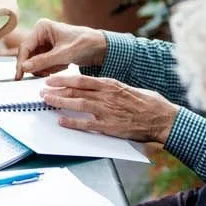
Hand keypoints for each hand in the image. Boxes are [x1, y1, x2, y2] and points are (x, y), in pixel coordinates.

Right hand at [15, 19, 107, 78]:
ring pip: (36, 62)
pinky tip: (63, 65)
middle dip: (39, 66)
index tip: (19, 75)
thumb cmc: (85, 44)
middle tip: (49, 71)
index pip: (25, 47)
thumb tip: (24, 67)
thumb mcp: (63, 54)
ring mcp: (45, 43)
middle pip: (29, 55)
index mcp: (42, 27)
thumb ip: (43, 61)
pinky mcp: (50, 51)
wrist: (101, 48)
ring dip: (47, 68)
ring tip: (62, 65)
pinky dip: (52, 68)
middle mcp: (41, 34)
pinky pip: (43, 64)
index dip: (21, 62)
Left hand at [42, 73, 178, 142]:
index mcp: (111, 84)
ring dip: (59, 102)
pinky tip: (61, 121)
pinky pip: (86, 124)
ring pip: (77, 104)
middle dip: (56, 90)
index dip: (63, 79)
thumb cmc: (148, 103)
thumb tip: (97, 88)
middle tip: (43, 91)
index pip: (81, 79)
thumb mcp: (128, 89)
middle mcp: (106, 95)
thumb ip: (111, 89)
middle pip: (75, 91)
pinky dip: (72, 122)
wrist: (162, 118)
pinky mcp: (110, 126)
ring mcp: (107, 111)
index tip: (51, 79)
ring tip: (46, 102)